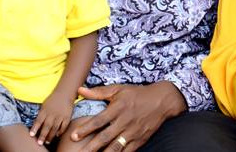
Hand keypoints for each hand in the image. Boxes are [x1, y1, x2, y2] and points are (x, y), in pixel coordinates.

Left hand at [30, 91, 73, 144]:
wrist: (65, 92)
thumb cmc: (53, 99)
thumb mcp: (44, 105)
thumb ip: (41, 115)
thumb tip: (37, 126)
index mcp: (45, 110)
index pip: (38, 121)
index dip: (35, 128)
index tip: (31, 135)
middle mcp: (52, 113)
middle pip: (47, 126)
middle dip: (42, 135)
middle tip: (39, 143)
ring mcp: (60, 115)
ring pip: (54, 128)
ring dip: (50, 136)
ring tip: (47, 142)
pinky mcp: (67, 117)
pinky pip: (64, 126)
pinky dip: (60, 131)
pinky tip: (57, 135)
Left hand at [69, 82, 185, 151]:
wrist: (162, 101)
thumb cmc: (137, 94)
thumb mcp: (119, 89)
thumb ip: (99, 92)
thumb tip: (80, 90)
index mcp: (119, 107)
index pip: (99, 120)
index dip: (86, 128)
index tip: (73, 136)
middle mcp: (125, 121)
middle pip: (106, 136)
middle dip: (91, 146)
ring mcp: (133, 132)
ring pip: (116, 147)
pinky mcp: (140, 140)